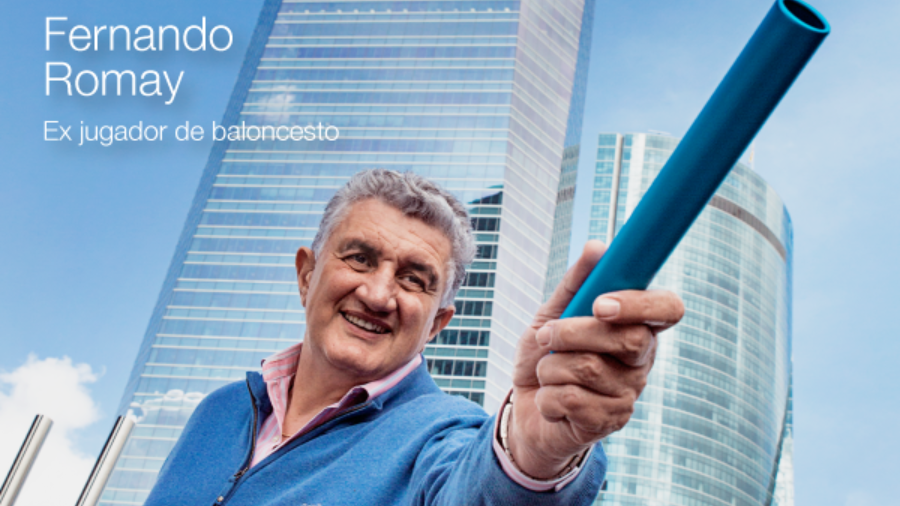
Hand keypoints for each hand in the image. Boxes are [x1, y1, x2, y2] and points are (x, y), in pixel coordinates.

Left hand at [507, 240, 683, 478]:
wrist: (525, 406)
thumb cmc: (545, 354)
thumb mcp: (552, 313)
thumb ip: (574, 283)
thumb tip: (597, 247)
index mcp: (637, 324)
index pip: (669, 309)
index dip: (639, 305)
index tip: (601, 304)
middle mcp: (642, 359)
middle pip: (627, 339)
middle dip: (574, 333)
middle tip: (545, 335)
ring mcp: (629, 392)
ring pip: (589, 369)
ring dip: (550, 366)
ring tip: (545, 372)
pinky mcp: (610, 421)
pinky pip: (572, 400)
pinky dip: (547, 397)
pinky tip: (550, 401)